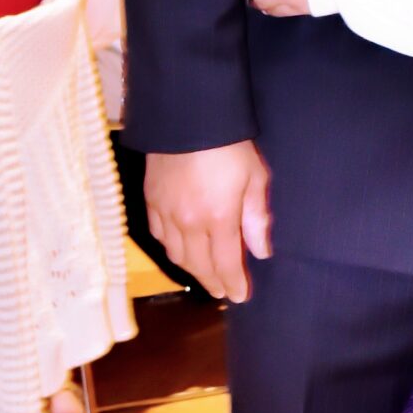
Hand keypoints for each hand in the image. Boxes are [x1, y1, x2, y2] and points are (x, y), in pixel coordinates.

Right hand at [144, 142, 271, 303]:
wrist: (187, 115)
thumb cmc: (230, 145)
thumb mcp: (255, 178)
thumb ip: (257, 218)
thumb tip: (261, 252)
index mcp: (217, 219)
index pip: (225, 264)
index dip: (233, 284)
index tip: (240, 297)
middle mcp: (188, 223)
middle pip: (200, 265)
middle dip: (213, 282)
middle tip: (223, 292)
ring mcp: (165, 213)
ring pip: (177, 255)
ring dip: (192, 270)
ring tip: (205, 276)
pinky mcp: (151, 200)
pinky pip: (159, 236)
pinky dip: (172, 249)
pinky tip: (181, 251)